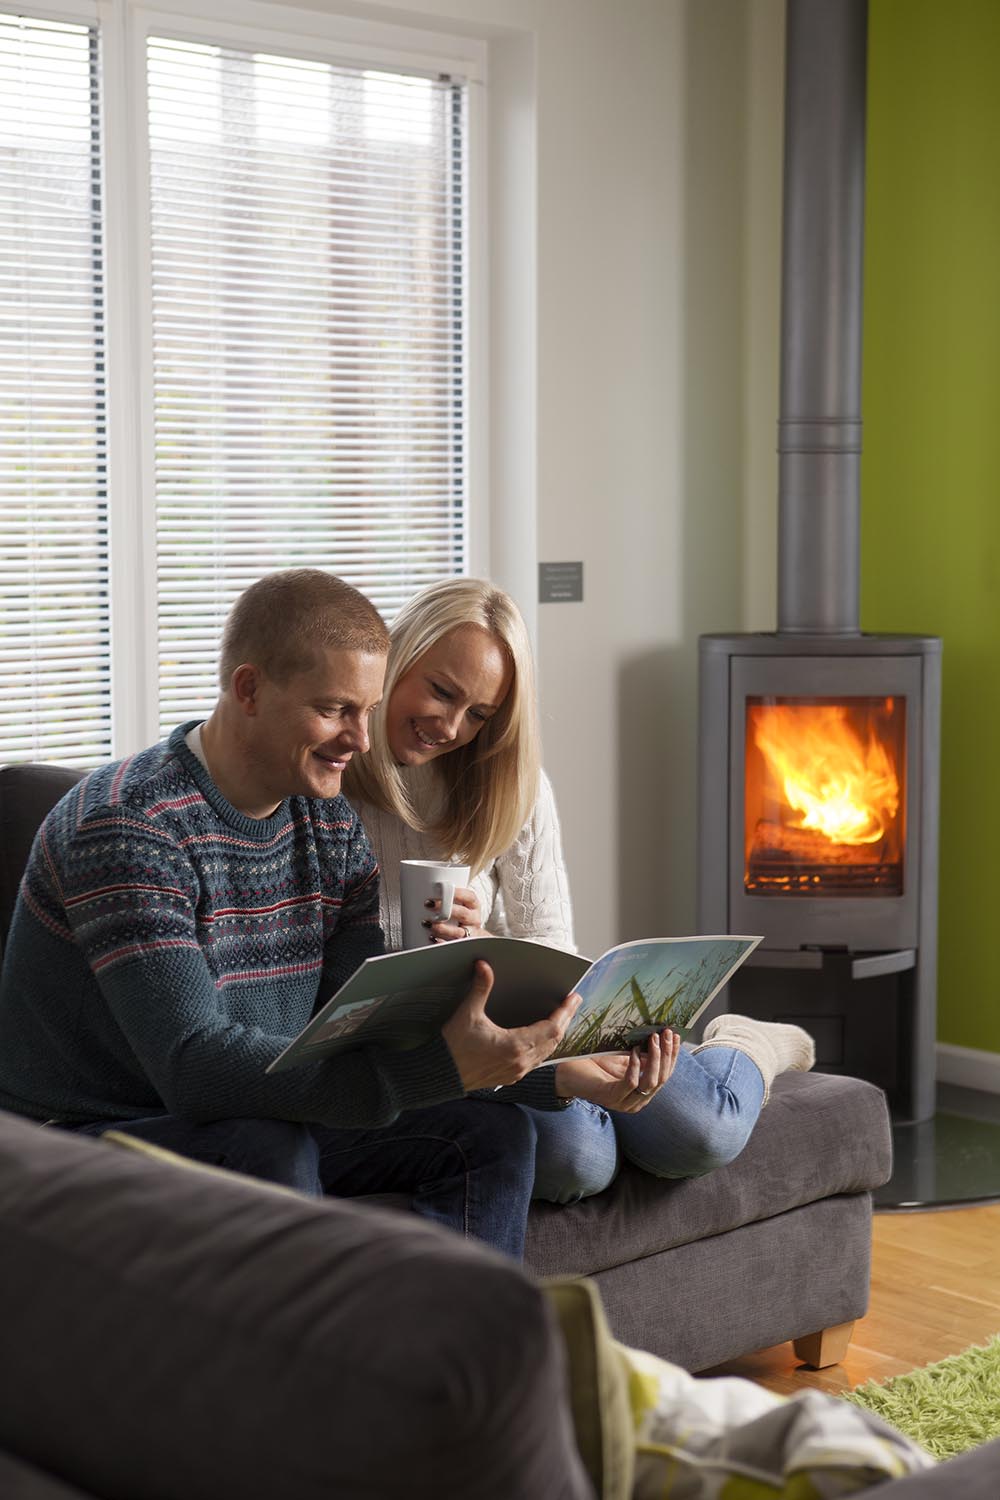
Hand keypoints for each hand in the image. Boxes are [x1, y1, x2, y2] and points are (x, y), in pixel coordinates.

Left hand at [425, 886, 484, 942]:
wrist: (471, 935)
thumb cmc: (460, 914)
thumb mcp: (459, 903)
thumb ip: (447, 896)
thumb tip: (422, 884)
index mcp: (473, 905)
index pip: (469, 897)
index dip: (457, 893)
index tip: (442, 890)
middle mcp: (474, 919)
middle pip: (463, 914)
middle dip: (445, 909)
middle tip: (429, 905)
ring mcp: (469, 933)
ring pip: (458, 932)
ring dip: (441, 928)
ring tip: (427, 923)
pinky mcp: (462, 945)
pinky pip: (452, 946)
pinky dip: (441, 942)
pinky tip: (432, 938)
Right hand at [442, 962, 580, 1090]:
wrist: (440, 1075)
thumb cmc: (452, 1047)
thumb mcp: (467, 1014)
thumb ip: (480, 988)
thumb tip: (483, 966)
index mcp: (515, 1045)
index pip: (552, 1027)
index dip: (565, 1012)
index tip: (573, 998)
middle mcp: (520, 1061)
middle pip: (554, 1040)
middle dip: (565, 1020)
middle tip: (572, 1003)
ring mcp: (516, 1071)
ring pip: (546, 1052)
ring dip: (556, 1034)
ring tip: (561, 1018)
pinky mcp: (510, 1076)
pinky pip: (536, 1061)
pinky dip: (544, 1047)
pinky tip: (542, 1039)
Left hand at [553, 1029, 680, 1112]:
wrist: (568, 1072)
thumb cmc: (596, 1063)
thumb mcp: (626, 1058)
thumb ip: (644, 1055)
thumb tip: (663, 1038)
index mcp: (642, 1093)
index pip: (666, 1074)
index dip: (672, 1055)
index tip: (676, 1036)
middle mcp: (637, 1101)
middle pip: (661, 1078)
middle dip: (667, 1054)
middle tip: (666, 1034)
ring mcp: (625, 1102)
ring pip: (650, 1082)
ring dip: (655, 1058)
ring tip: (653, 1038)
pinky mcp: (612, 1098)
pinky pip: (631, 1083)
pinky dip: (636, 1066)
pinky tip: (635, 1051)